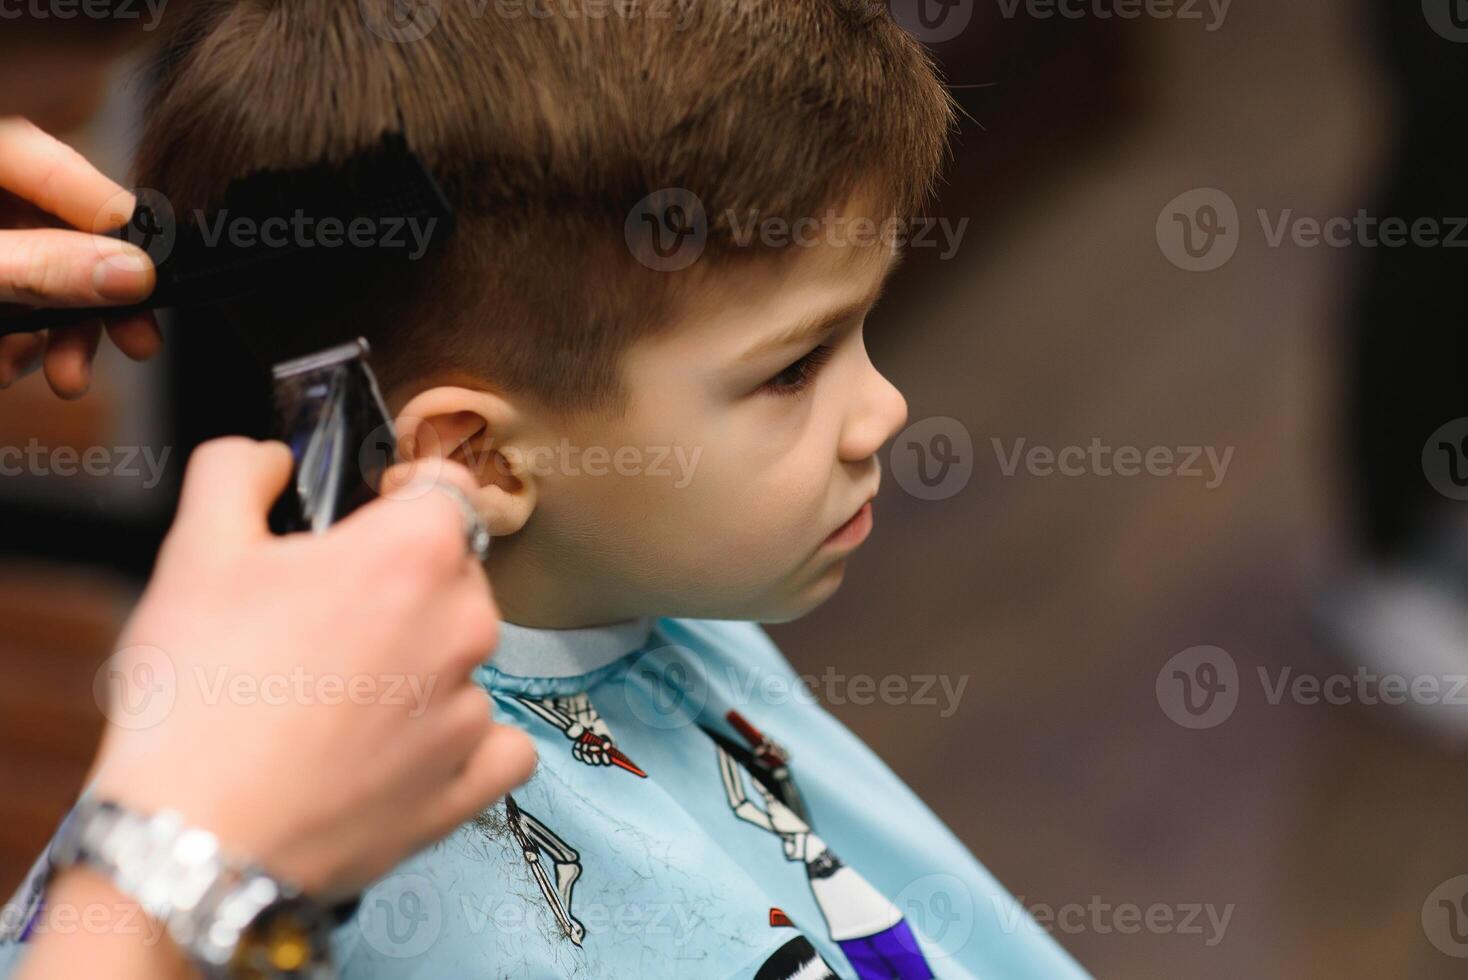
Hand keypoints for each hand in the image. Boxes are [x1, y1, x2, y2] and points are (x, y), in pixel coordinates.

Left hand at [0, 117, 159, 396]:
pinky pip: (0, 285)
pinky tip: (8, 365)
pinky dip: (9, 329)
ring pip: (29, 265)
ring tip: (63, 377)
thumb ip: (45, 268)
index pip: (64, 168)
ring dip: (49, 331)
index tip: (158, 274)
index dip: (119, 226)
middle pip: (54, 226)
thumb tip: (133, 272)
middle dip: (89, 299)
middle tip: (134, 343)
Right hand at [86, 437, 536, 898]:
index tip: (368, 520)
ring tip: (334, 700)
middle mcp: (466, 625)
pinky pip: (495, 745)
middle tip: (323, 623)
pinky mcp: (469, 783)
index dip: (406, 496)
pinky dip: (458, 744)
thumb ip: (236, 473)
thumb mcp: (195, 550)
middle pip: (457, 575)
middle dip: (403, 584)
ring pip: (464, 660)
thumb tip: (269, 457)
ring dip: (419, 666)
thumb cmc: (196, 692)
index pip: (449, 489)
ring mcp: (473, 709)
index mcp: (416, 552)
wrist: (193, 841)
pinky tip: (398, 749)